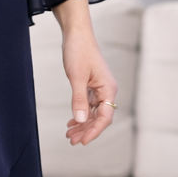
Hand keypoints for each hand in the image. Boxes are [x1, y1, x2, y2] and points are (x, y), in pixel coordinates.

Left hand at [52, 0, 117, 146]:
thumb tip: (81, 120)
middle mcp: (107, 90)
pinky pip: (89, 105)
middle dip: (86, 131)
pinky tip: (72, 122)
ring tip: (69, 134)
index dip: (94, 131)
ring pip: (94, 113)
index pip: (105, 117)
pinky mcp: (92, 86)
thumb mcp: (77, 77)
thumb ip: (79, 99)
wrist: (76, 35)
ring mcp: (99, 88)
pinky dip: (81, 114)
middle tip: (72, 141)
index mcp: (108, 89)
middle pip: (100, 117)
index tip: (82, 142)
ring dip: (83, 124)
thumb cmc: (79, 52)